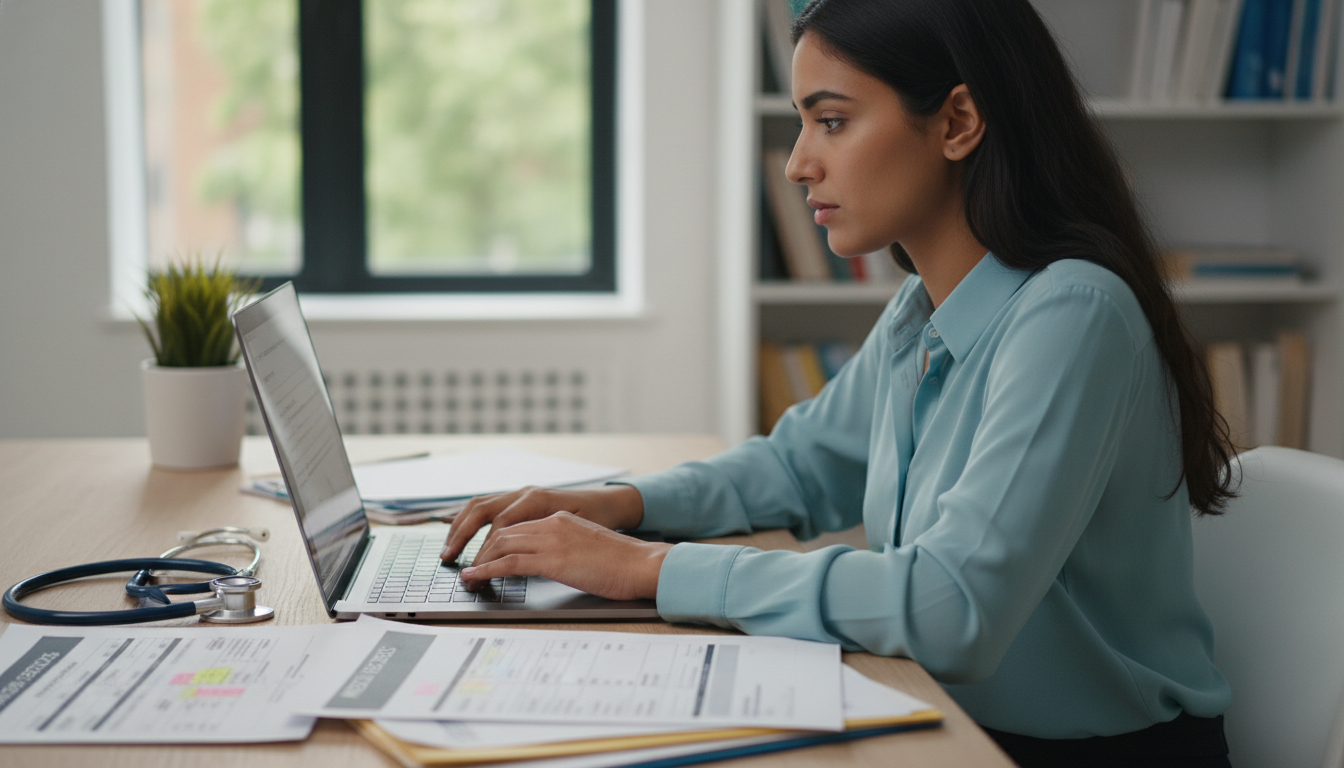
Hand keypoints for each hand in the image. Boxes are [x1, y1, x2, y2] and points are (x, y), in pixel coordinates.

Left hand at [459, 511, 670, 600]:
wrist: (642, 564)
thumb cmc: (622, 562)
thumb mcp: (587, 547)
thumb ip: (565, 549)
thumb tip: (549, 564)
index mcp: (561, 518)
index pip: (516, 526)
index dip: (493, 543)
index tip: (480, 557)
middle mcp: (552, 523)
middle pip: (502, 532)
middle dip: (479, 551)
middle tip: (467, 570)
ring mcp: (552, 539)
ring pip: (500, 545)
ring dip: (479, 563)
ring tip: (467, 579)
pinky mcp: (553, 558)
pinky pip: (510, 562)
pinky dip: (487, 570)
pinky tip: (476, 579)